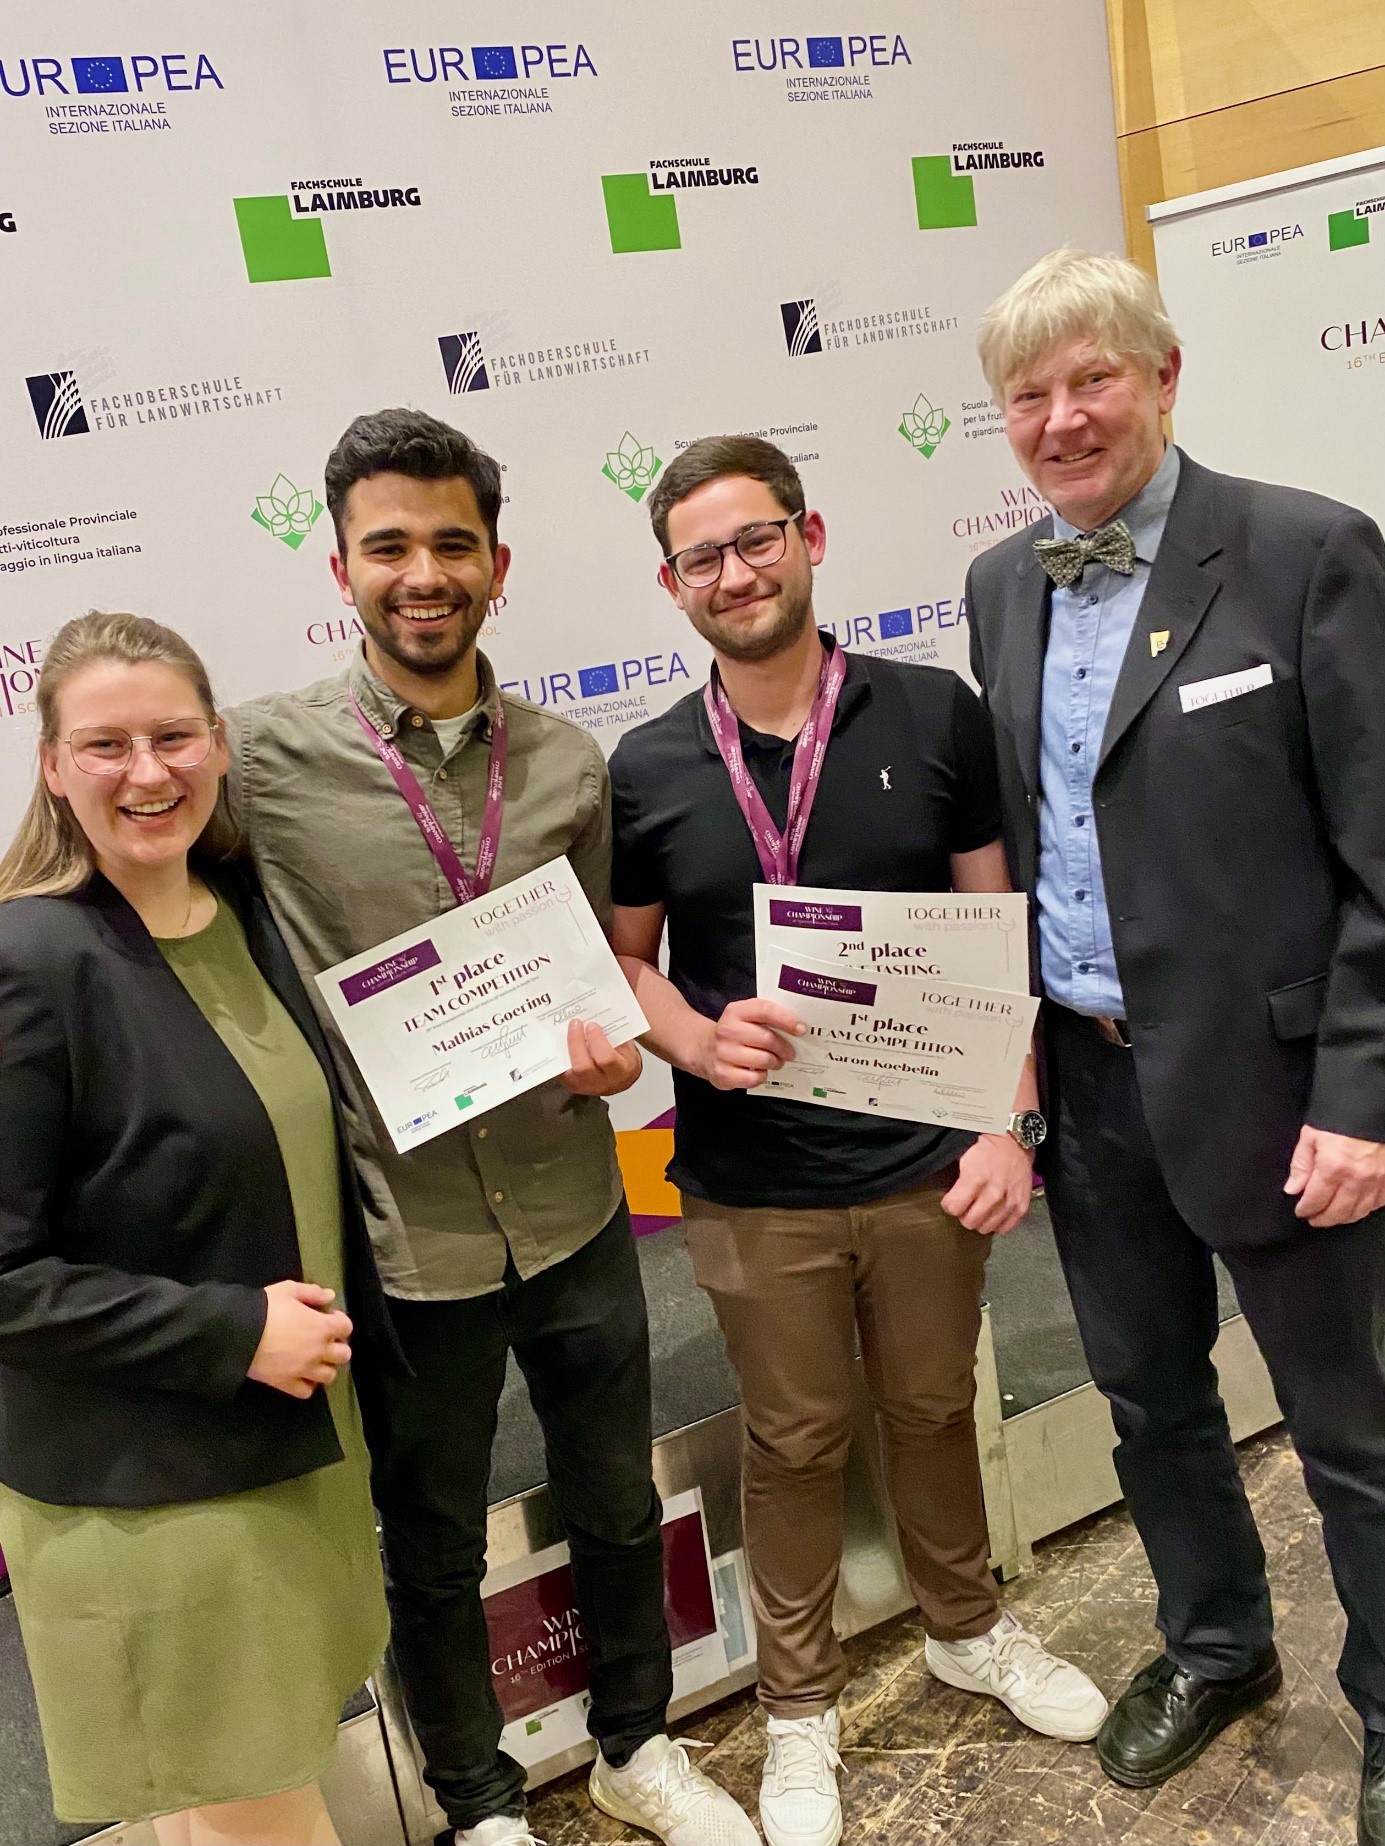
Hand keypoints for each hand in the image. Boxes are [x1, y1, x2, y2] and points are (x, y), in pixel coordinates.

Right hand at [247, 1280, 352, 1400]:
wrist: (237, 1333)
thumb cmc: (264, 1308)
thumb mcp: (288, 1290)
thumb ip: (311, 1292)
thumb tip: (330, 1296)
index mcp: (321, 1327)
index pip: (346, 1328)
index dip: (340, 1322)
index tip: (327, 1318)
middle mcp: (318, 1351)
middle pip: (344, 1355)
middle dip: (337, 1346)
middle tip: (323, 1340)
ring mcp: (304, 1370)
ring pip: (329, 1376)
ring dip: (325, 1367)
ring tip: (313, 1359)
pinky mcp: (287, 1384)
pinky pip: (306, 1391)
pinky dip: (307, 1385)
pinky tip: (300, 1375)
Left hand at [561, 1020, 641, 1095]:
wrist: (620, 1079)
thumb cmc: (623, 1060)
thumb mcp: (626, 1047)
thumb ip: (614, 1035)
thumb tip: (596, 1017)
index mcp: (620, 1071)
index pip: (606, 1059)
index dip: (597, 1040)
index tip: (592, 1025)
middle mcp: (602, 1083)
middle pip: (583, 1067)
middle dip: (576, 1042)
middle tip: (575, 1024)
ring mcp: (585, 1087)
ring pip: (569, 1070)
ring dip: (566, 1047)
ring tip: (567, 1030)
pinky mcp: (573, 1086)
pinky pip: (561, 1070)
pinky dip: (560, 1055)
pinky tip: (561, 1041)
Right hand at [695, 998, 805, 1090]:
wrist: (703, 1049)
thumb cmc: (735, 1033)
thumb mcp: (745, 1017)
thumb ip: (767, 1017)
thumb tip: (798, 1029)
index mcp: (735, 1011)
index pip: (764, 1010)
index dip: (786, 1019)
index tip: (801, 1029)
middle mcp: (727, 1030)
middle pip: (767, 1039)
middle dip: (784, 1048)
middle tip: (790, 1053)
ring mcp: (723, 1053)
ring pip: (763, 1060)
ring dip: (775, 1063)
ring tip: (776, 1062)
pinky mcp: (723, 1074)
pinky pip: (754, 1078)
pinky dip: (762, 1076)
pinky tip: (759, 1071)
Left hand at [941, 1133, 1033, 1235]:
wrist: (1015, 1145)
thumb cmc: (988, 1150)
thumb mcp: (964, 1158)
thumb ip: (955, 1180)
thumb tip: (946, 1198)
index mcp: (976, 1178)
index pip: (954, 1207)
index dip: (949, 1204)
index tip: (951, 1200)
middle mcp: (994, 1193)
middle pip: (969, 1222)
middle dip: (964, 1214)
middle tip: (966, 1204)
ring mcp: (1009, 1202)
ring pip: (986, 1228)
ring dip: (981, 1219)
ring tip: (980, 1207)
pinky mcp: (1021, 1208)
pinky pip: (1004, 1228)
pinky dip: (997, 1222)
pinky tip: (994, 1211)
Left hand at [1284, 1125, 1384, 1226]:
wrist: (1372, 1106)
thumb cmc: (1340, 1117)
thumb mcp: (1311, 1135)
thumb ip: (1301, 1164)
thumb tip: (1293, 1189)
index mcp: (1333, 1168)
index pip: (1316, 1200)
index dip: (1306, 1209)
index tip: (1301, 1212)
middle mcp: (1356, 1179)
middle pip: (1338, 1212)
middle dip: (1323, 1219)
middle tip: (1314, 1219)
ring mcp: (1377, 1181)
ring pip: (1359, 1212)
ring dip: (1343, 1218)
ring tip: (1332, 1216)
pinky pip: (1378, 1203)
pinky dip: (1365, 1208)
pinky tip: (1356, 1207)